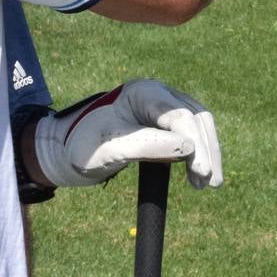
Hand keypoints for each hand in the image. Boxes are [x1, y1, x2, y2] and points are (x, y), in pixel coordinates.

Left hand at [31, 80, 222, 189]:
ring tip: (207, 183)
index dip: (195, 144)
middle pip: (196, 117)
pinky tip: (199, 174)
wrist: (67, 148)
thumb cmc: (84, 147)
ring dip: (207, 152)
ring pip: (198, 124)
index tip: (200, 173)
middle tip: (209, 183)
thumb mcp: (111, 149)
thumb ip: (148, 146)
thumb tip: (188, 149)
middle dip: (206, 150)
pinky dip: (198, 152)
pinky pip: (191, 132)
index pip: (180, 116)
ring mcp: (164, 106)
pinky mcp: (165, 121)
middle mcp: (158, 94)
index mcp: (143, 93)